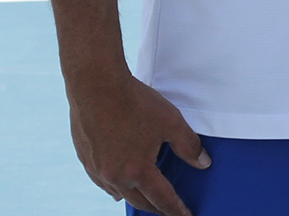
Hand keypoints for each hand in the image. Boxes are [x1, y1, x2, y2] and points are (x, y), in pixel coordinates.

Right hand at [67, 71, 208, 215]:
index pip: (162, 198)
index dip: (176, 210)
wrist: (96, 85)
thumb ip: (188, 146)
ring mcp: (97, 169)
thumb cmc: (134, 102)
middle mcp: (115, 176)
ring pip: (118, 192)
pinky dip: (113, 186)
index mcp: (137, 170)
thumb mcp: (171, 122)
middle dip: (156, 208)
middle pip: (139, 201)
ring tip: (144, 199)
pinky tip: (116, 185)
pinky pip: (101, 181)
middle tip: (168, 210)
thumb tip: (203, 163)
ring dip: (134, 197)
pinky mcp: (85, 158)